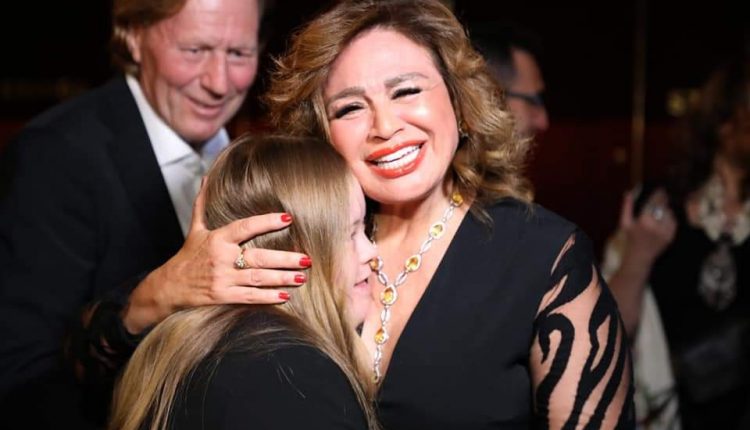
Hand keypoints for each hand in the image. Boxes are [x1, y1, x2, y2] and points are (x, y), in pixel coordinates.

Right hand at [123, 182, 309, 333]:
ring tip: (302, 277)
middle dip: (285, 259)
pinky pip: (249, 297)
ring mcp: (222, 279)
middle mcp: (221, 258)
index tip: (288, 219)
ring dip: (282, 278)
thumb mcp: (194, 228)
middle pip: (258, 257)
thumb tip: (208, 177)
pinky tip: (286, 296)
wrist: (169, 287)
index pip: (245, 227)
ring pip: (257, 278)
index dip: (266, 222)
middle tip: (307, 259)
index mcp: (217, 238)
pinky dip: (268, 297)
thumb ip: (203, 204)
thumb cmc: (187, 256)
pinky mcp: (222, 297)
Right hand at [619, 187, 676, 268]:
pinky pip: (673, 223)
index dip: (659, 194)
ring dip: (666, 212)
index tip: (661, 190)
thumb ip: (627, 207)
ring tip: (659, 214)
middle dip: (663, 202)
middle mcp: (656, 226)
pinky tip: (662, 222)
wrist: (640, 257)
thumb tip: (628, 193)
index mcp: (644, 220)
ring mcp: (665, 232)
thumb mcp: (625, 222)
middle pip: (664, 207)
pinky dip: (669, 220)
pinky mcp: (671, 236)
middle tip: (663, 197)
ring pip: (670, 214)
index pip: (655, 202)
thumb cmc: (630, 239)